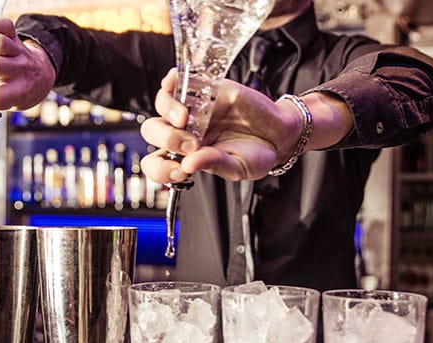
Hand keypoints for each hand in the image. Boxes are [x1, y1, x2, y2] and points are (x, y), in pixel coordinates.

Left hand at [140, 69, 301, 182]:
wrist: (279, 133)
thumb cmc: (256, 154)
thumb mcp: (237, 167)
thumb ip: (213, 164)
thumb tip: (189, 164)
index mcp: (186, 156)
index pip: (156, 163)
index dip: (160, 168)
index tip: (180, 172)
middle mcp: (185, 132)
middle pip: (153, 131)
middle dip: (167, 139)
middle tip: (192, 145)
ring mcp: (194, 109)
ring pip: (162, 104)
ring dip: (168, 111)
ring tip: (185, 119)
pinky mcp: (206, 88)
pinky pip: (178, 79)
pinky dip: (173, 80)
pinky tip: (179, 88)